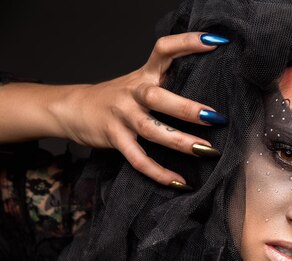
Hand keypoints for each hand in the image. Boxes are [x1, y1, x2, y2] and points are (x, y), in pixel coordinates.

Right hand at [50, 32, 228, 187]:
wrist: (71, 108)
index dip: (187, 43)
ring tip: (206, 151)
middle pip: (158, 97)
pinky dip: (159, 172)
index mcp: (144, 74)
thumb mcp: (139, 81)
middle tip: (215, 117)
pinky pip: (138, 159)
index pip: (164, 49)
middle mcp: (133, 92)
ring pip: (151, 130)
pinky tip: (180, 182)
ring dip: (180, 141)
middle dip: (187, 108)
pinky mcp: (114, 138)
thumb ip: (167, 81)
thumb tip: (211, 88)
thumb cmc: (117, 97)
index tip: (214, 41)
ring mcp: (121, 116)